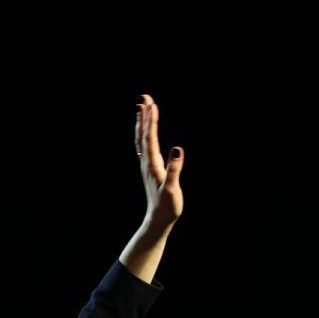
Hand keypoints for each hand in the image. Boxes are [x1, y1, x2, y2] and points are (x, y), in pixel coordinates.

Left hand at [136, 93, 182, 232]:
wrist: (158, 219)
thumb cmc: (167, 207)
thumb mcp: (172, 189)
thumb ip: (174, 169)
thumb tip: (177, 149)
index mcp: (152, 165)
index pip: (150, 138)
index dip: (150, 121)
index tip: (151, 104)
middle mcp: (146, 163)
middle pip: (142, 135)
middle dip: (143, 116)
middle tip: (144, 98)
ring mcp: (146, 166)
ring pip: (142, 140)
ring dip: (142, 123)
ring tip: (143, 107)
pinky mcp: (149, 169)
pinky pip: (144, 147)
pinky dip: (144, 134)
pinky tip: (145, 131)